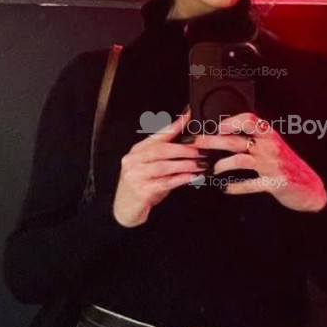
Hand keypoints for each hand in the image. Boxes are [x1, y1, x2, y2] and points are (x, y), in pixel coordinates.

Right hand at [112, 107, 203, 226]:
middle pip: (160, 149)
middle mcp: (134, 161)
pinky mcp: (141, 191)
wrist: (125, 209)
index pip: (157, 135)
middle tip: (201, 149)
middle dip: (183, 149)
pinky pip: (165, 182)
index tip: (189, 116)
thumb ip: (165, 154)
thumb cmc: (142, 186)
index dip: (174, 126)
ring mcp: (136, 176)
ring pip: (164, 166)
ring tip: (201, 164)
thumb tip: (189, 141)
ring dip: (185, 164)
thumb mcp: (152, 166)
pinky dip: (180, 178)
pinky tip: (192, 177)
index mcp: (137, 151)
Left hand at [193, 112, 326, 212]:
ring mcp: (272, 165)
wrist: (310, 188)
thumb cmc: (287, 165)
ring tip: (212, 169)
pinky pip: (249, 184)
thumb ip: (255, 138)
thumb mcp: (274, 146)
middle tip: (195, 143)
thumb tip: (228, 132)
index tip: (214, 125)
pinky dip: (234, 187)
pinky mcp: (274, 183)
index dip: (230, 121)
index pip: (249, 119)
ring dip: (221, 165)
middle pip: (236, 140)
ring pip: (239, 159)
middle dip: (212, 141)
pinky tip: (225, 188)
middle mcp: (270, 147)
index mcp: (269, 135)